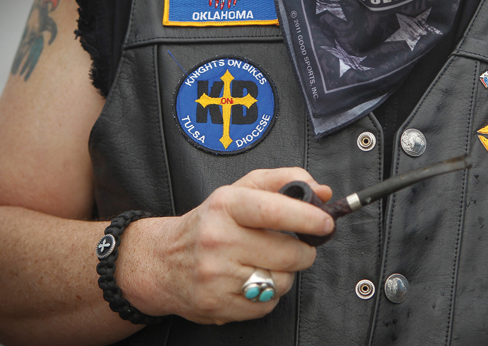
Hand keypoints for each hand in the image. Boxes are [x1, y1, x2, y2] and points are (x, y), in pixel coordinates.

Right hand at [119, 168, 333, 324]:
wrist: (162, 262)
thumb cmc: (209, 223)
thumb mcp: (240, 190)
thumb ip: (283, 182)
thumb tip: (322, 192)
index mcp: (226, 205)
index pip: (274, 210)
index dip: (307, 218)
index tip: (325, 222)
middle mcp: (218, 238)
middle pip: (288, 253)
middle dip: (302, 251)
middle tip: (293, 246)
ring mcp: (217, 274)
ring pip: (282, 281)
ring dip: (283, 274)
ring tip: (263, 263)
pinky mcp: (218, 305)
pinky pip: (267, 304)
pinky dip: (267, 295)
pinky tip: (250, 281)